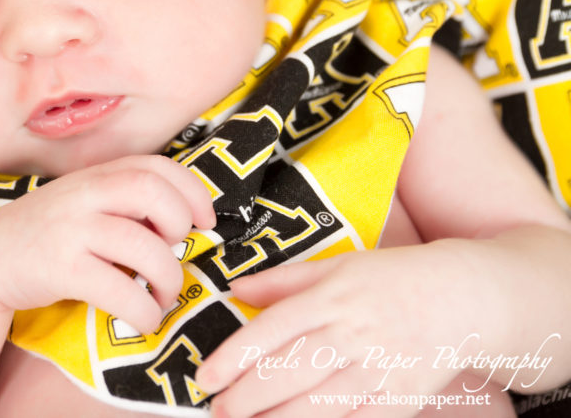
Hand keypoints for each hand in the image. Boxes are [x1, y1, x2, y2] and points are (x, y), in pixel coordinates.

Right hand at [0, 154, 215, 334]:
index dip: (192, 192)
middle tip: (175, 252)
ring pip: (142, 245)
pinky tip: (143, 318)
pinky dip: (143, 310)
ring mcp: (70, 229)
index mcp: (95, 176)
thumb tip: (183, 223)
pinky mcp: (59, 268)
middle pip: (151, 191)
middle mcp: (83, 194)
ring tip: (163, 295)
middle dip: (179, 224)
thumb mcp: (83, 203)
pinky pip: (119, 289)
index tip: (204, 221)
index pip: (156, 166)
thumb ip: (122, 200)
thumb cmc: (47, 234)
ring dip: (168, 278)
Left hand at [195, 241, 501, 416]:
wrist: (465, 297)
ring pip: (321, 403)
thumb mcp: (338, 266)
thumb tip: (235, 288)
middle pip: (291, 370)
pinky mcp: (404, 397)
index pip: (273, 328)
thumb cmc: (391, 278)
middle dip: (248, 396)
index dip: (236, 356)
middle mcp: (354, 332)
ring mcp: (381, 368)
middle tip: (217, 409)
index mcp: (333, 296)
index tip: (206, 376)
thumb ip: (284, 280)